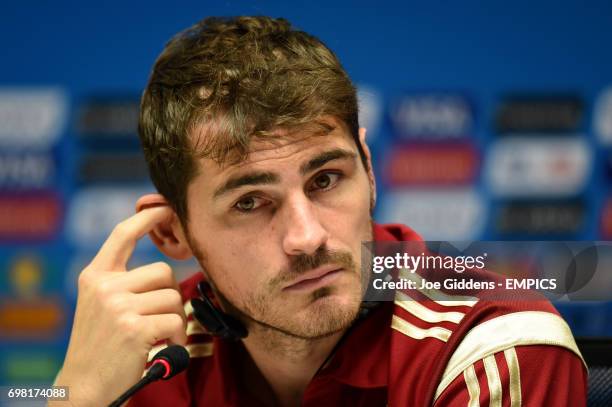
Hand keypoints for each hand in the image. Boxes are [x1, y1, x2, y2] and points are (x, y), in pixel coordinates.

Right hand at [52, 206, 186, 405]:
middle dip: (170, 294)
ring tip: (161, 335)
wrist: (84, 386)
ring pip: (173, 296)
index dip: (147, 218)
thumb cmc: (101, 346)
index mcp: (95, 276)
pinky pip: (175, 320)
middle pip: (163, 271)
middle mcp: (104, 286)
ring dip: (176, 319)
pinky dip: (177, 337)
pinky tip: (163, 348)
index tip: (167, 207)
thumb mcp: (100, 305)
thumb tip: (163, 270)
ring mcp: (117, 306)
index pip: (122, 235)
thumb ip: (122, 283)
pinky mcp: (134, 327)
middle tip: (162, 317)